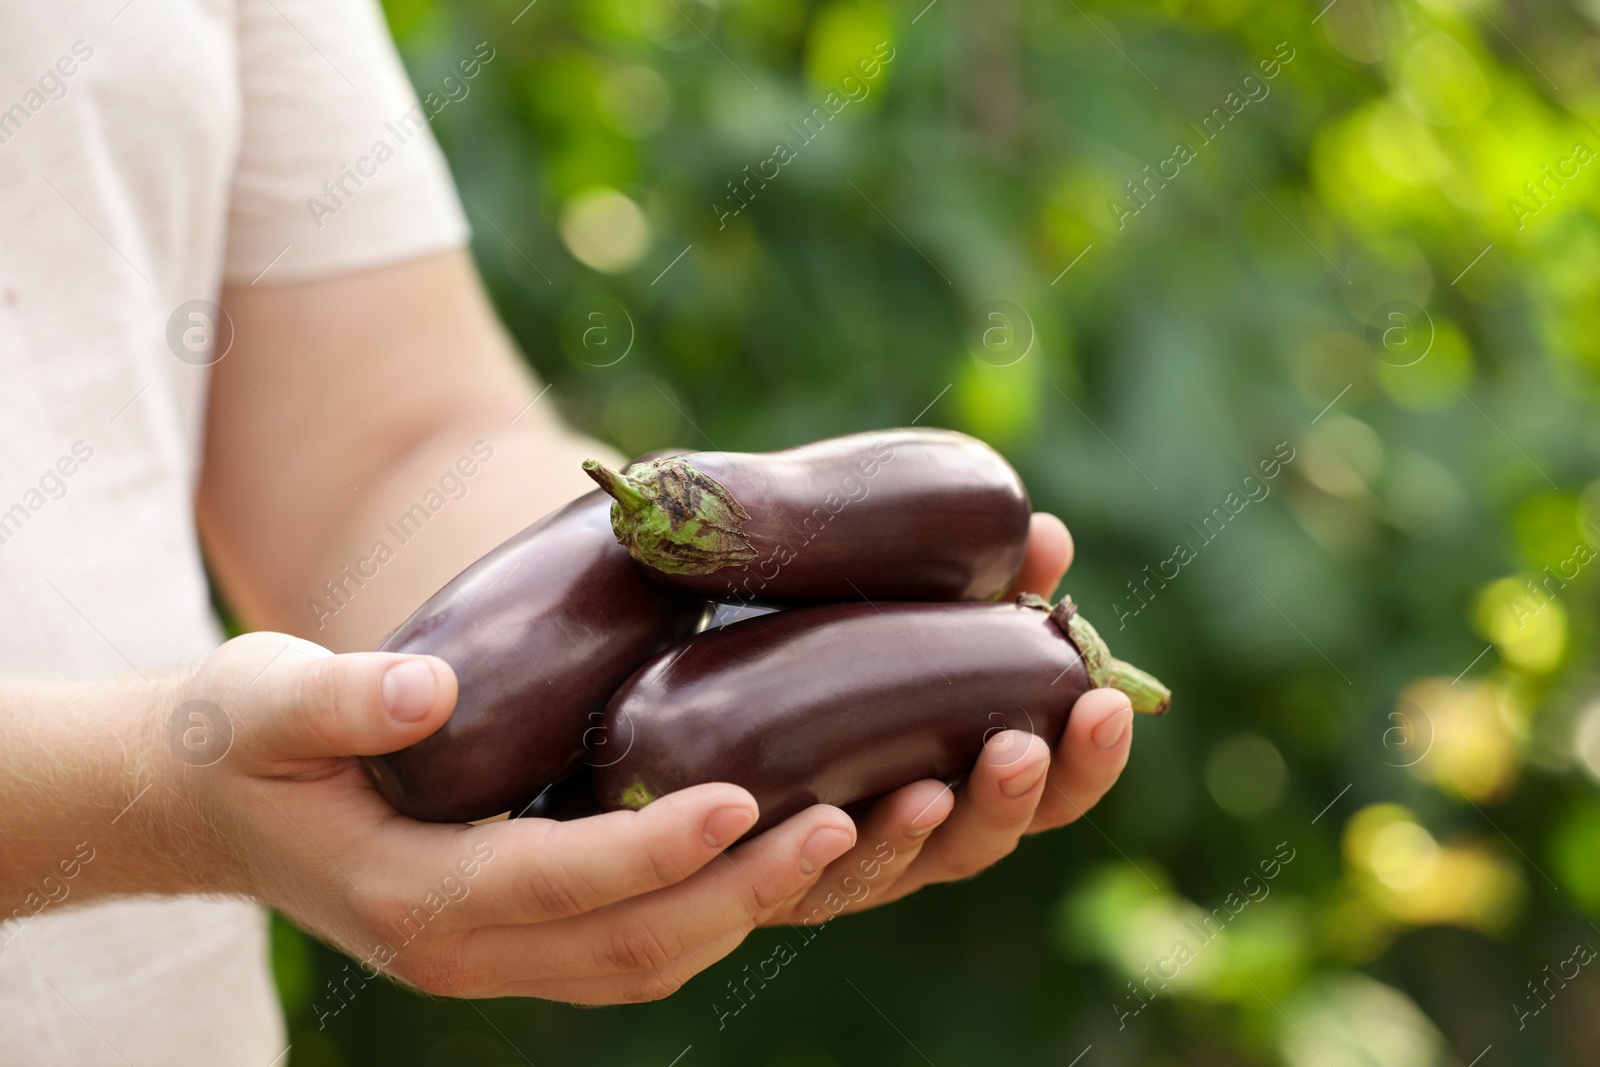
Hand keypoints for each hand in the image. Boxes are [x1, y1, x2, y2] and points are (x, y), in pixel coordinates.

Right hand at [155, 633, 856, 1003]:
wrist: (212, 805)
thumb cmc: (241, 739)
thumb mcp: (263, 699)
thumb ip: (336, 699)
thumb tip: (427, 689)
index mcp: (411, 896)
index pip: (555, 881)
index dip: (651, 847)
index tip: (742, 797)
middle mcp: (467, 950)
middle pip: (633, 944)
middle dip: (746, 891)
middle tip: (849, 820)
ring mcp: (503, 956)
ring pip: (652, 959)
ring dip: (756, 907)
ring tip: (857, 833)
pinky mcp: (528, 935)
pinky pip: (641, 943)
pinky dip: (720, 908)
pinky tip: (783, 846)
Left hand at [762, 512, 1133, 922]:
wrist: (675, 701)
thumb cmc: (801, 649)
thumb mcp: (883, 605)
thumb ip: (971, 583)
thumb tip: (1049, 535)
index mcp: (960, 774)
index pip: (1047, 788)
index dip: (1088, 760)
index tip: (1108, 704)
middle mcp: (908, 829)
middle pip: (985, 842)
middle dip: (1015, 801)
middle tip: (1022, 750)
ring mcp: (836, 860)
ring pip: (895, 871)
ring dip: (920, 834)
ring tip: (934, 791)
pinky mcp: (756, 875)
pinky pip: (794, 882)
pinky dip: (820, 858)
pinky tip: (834, 823)